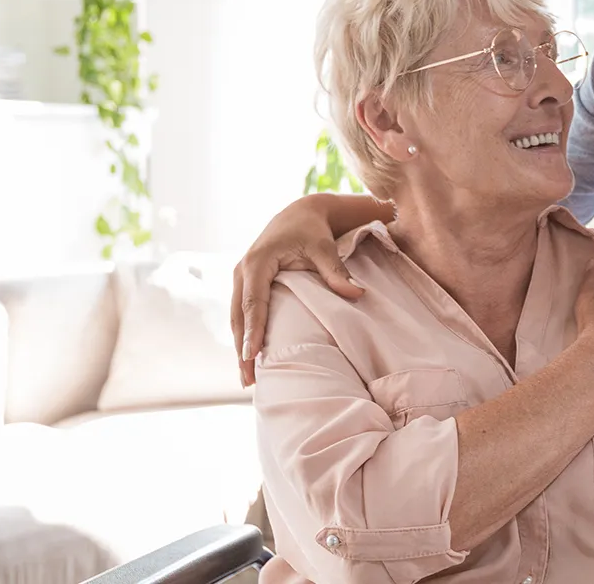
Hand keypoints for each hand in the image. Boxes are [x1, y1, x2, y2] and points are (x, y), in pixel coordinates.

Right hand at [232, 195, 366, 386]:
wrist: (300, 212)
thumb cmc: (312, 230)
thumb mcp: (324, 248)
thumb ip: (336, 271)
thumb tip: (357, 293)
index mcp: (257, 262)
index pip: (253, 302)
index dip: (252, 330)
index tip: (252, 356)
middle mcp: (242, 270)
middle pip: (238, 316)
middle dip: (242, 348)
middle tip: (247, 380)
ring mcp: (241, 277)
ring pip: (236, 318)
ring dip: (240, 346)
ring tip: (246, 378)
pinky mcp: (246, 283)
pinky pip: (241, 313)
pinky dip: (243, 335)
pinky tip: (249, 358)